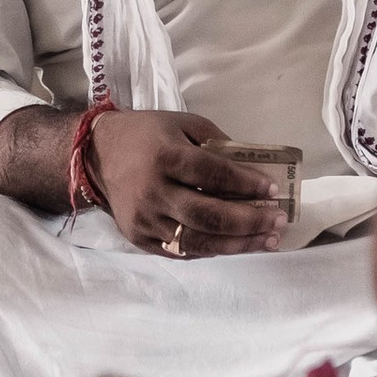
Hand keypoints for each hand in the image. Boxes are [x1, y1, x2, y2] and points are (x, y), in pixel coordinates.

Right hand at [88, 111, 285, 258]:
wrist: (97, 155)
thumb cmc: (147, 135)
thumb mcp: (183, 124)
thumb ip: (219, 144)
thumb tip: (256, 171)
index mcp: (164, 156)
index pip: (213, 174)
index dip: (246, 184)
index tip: (273, 190)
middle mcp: (153, 191)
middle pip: (209, 215)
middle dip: (249, 221)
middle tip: (278, 221)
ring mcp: (145, 219)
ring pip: (199, 241)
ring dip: (239, 244)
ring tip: (268, 240)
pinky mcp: (139, 238)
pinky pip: (182, 251)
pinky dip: (213, 249)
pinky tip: (236, 245)